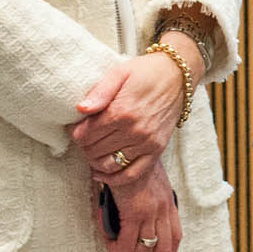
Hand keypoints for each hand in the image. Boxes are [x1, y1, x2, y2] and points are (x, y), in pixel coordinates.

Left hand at [69, 45, 191, 172]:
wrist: (177, 75)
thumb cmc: (146, 72)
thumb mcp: (119, 73)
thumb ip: (99, 92)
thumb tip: (80, 109)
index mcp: (121, 111)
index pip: (86, 134)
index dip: (75, 133)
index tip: (74, 128)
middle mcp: (134, 130)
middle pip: (95, 150)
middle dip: (84, 146)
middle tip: (84, 138)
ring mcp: (147, 142)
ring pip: (109, 164)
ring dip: (95, 161)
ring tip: (92, 151)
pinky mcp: (157, 150)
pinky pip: (131, 174)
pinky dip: (113, 179)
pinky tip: (100, 174)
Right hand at [101, 160, 181, 251]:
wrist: (125, 148)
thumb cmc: (130, 162)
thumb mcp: (145, 182)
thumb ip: (145, 199)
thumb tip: (132, 215)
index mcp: (167, 203)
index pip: (175, 237)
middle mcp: (163, 209)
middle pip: (163, 248)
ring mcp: (151, 211)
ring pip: (145, 249)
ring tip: (115, 245)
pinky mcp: (135, 211)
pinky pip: (126, 243)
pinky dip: (116, 247)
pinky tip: (107, 239)